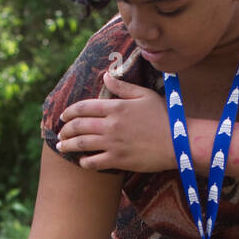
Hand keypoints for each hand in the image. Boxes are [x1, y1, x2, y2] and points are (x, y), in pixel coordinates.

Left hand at [57, 70, 174, 172]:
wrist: (178, 141)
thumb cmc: (164, 116)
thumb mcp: (145, 95)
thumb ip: (123, 87)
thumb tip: (105, 76)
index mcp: (116, 107)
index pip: (84, 107)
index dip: (69, 112)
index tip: (63, 116)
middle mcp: (110, 125)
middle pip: (78, 126)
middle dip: (65, 129)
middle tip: (60, 133)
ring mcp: (113, 143)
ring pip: (82, 144)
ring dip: (68, 145)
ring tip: (62, 147)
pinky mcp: (118, 160)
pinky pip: (94, 162)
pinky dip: (85, 162)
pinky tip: (82, 161)